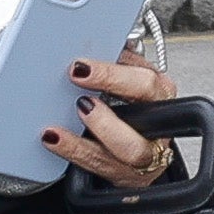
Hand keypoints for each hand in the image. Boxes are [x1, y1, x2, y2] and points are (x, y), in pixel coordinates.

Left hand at [40, 49, 180, 187]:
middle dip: (108, 116)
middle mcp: (155, 128)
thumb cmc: (137, 110)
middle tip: (80, 102)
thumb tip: (104, 38)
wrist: (141, 150)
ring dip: (90, 138)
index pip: (145, 83)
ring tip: (60, 127)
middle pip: (143, 120)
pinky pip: (98, 166)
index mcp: (160, 96)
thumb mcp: (133, 79)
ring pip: (126, 151)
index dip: (113, 76)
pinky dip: (73, 151)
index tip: (81, 67)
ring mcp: (141, 156)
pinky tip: (53, 139)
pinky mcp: (122, 175)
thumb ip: (121, 62)